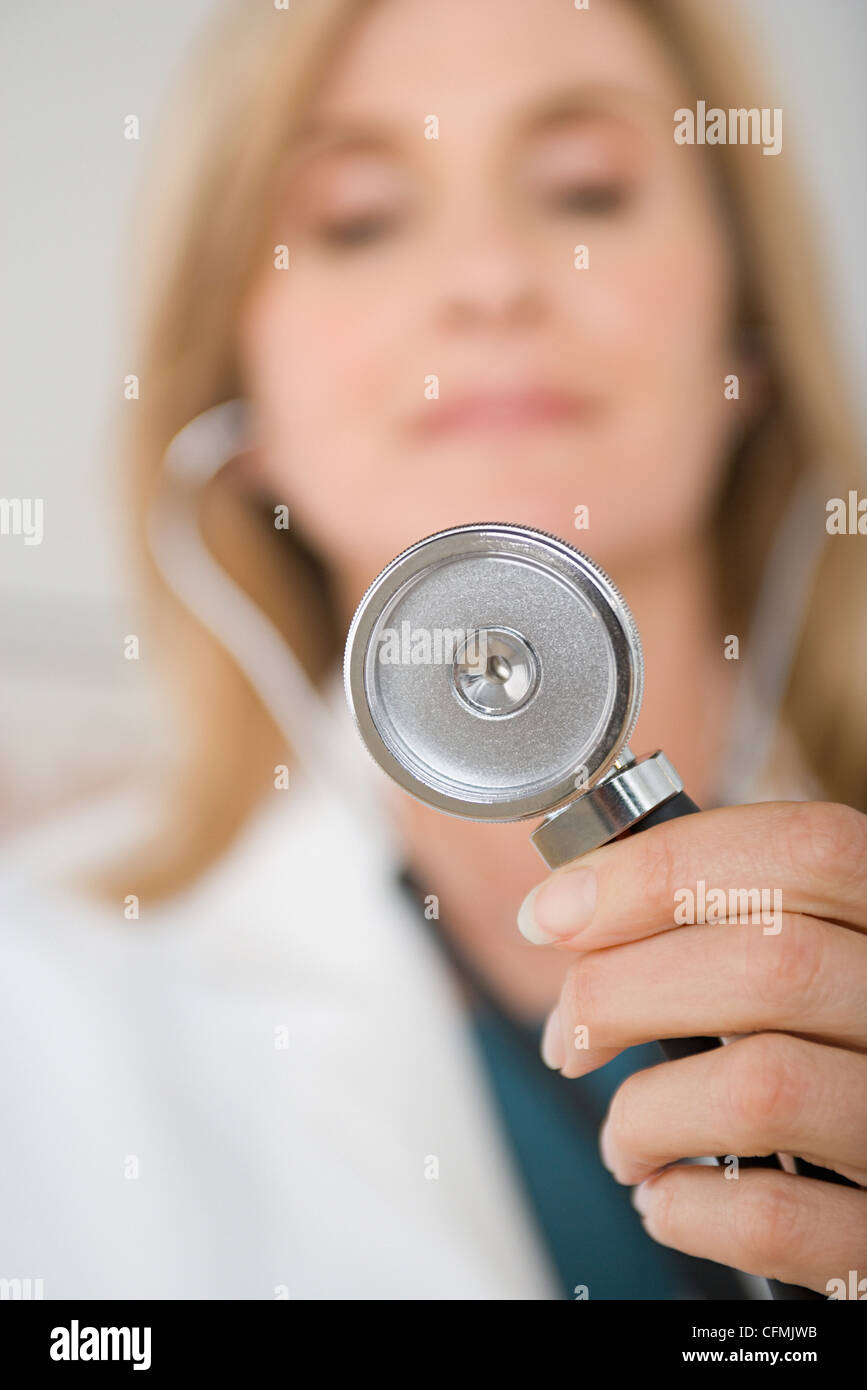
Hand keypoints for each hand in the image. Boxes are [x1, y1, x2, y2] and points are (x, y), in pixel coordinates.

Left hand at [517, 800, 866, 1294]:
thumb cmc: (823, 1057)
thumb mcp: (802, 960)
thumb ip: (721, 916)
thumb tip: (570, 904)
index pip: (801, 851)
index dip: (660, 870)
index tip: (555, 912)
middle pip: (768, 963)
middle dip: (617, 993)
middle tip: (567, 1035)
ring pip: (762, 1088)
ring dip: (643, 1112)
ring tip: (624, 1135)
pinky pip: (770, 1218)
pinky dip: (684, 1206)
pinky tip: (668, 1194)